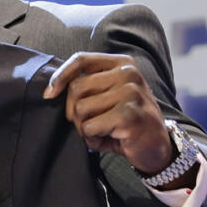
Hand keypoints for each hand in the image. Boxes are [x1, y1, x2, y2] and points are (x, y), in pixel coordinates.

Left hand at [42, 52, 175, 176]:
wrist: (157, 147)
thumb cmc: (126, 121)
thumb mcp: (110, 96)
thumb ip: (89, 86)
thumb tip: (51, 90)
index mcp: (122, 63)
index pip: (81, 59)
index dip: (60, 76)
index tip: (49, 94)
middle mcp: (128, 73)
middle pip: (76, 88)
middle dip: (73, 112)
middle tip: (88, 125)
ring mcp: (131, 93)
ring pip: (80, 109)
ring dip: (84, 128)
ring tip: (102, 132)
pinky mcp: (128, 115)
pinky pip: (90, 127)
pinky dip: (93, 139)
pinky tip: (108, 140)